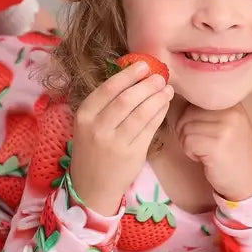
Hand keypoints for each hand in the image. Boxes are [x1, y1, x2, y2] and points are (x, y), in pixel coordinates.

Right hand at [68, 61, 173, 214]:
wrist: (92, 185)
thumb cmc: (93, 148)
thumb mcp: (89, 124)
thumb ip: (106, 103)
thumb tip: (135, 76)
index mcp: (84, 116)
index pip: (108, 90)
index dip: (128, 76)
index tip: (143, 66)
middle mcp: (98, 129)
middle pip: (127, 100)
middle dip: (146, 85)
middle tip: (159, 77)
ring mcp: (116, 143)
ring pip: (141, 114)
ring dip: (157, 98)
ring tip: (167, 89)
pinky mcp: (133, 154)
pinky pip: (150, 128)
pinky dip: (159, 113)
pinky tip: (164, 105)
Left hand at [172, 104, 251, 200]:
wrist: (248, 180)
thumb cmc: (232, 153)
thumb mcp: (228, 124)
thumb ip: (210, 110)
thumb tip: (179, 98)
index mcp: (233, 104)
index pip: (196, 100)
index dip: (190, 118)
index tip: (202, 132)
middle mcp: (231, 112)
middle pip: (188, 113)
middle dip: (186, 131)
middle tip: (200, 145)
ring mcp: (225, 128)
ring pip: (185, 128)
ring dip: (188, 143)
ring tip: (204, 151)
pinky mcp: (217, 144)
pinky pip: (188, 142)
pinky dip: (190, 153)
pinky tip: (204, 159)